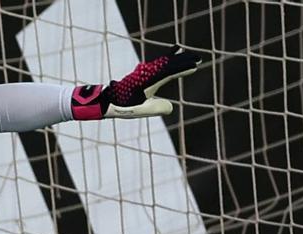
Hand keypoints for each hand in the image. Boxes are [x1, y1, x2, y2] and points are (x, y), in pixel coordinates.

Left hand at [71, 47, 203, 119]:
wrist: (105, 101)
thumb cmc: (122, 106)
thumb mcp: (141, 110)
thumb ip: (156, 108)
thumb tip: (170, 107)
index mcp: (149, 81)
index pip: (170, 71)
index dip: (183, 68)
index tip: (195, 66)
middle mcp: (147, 74)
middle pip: (168, 63)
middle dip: (183, 60)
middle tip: (198, 58)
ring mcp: (143, 73)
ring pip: (162, 62)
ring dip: (175, 59)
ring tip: (185, 53)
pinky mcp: (141, 75)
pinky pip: (157, 65)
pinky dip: (166, 61)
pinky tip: (168, 59)